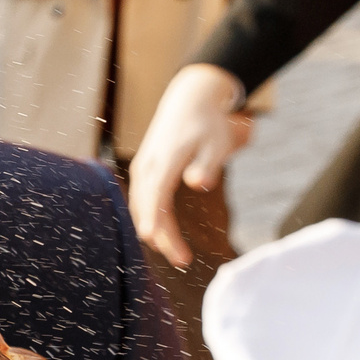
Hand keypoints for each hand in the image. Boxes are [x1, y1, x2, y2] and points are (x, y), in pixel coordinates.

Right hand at [126, 64, 247, 265]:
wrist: (189, 99)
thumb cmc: (207, 123)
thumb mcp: (217, 142)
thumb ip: (208, 164)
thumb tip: (200, 184)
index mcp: (165, 159)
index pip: (156, 194)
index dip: (154, 218)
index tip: (153, 239)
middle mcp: (147, 166)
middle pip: (147, 208)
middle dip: (162, 236)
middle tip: (183, 261)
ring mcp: (141, 169)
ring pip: (141, 207)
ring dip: (156, 231)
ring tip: (176, 253)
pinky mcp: (143, 171)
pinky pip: (142, 201)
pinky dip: (150, 219)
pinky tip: (162, 234)